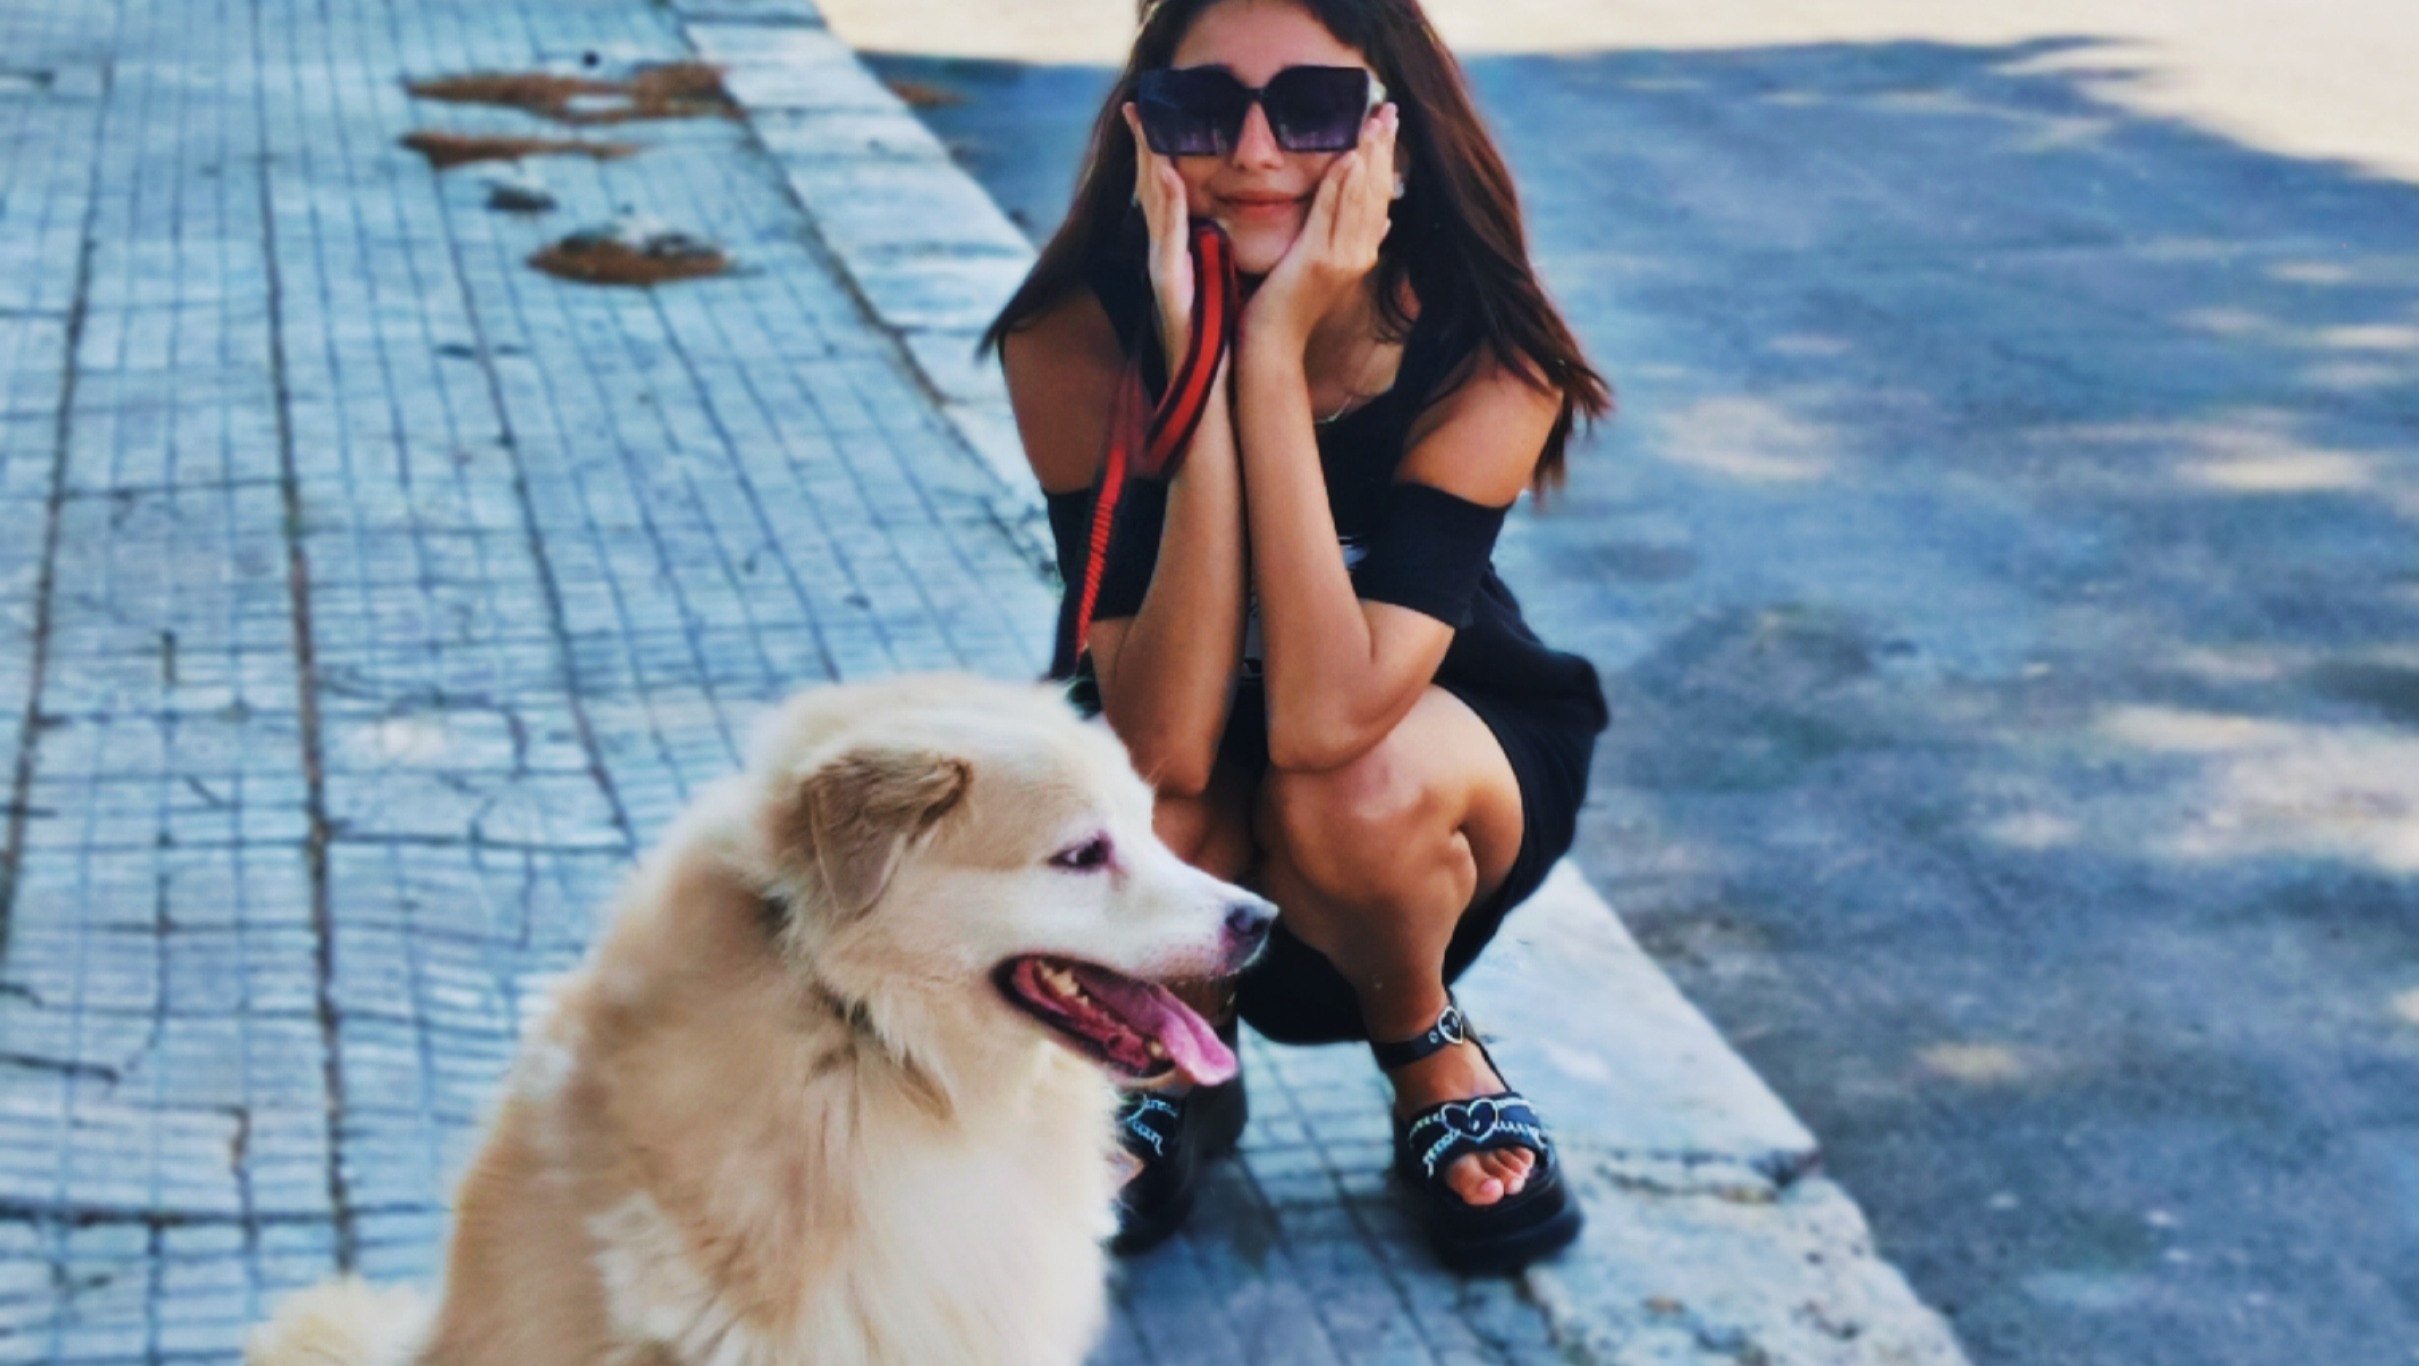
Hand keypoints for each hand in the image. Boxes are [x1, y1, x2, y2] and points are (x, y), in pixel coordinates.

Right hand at [1124, 103, 1194, 361]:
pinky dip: (1164, 206)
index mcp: (1175, 257)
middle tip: (1137, 106)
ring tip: (1146, 127)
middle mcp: (1162, 260)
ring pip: (1153, 209)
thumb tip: (1212, 230)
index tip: (1153, 118)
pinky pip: (1166, 239)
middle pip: (1150, 193)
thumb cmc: (1213, 346)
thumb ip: (1208, 260)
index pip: (1165, 198)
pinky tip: (1164, 175)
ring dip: (1148, 165)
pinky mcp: (1169, 288)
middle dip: (1143, 148)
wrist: (1206, 393)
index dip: (1156, 156)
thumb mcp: (1213, 291)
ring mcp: (1162, 273)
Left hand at [1247, 103, 1397, 348]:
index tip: (1389, 127)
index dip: (1386, 160)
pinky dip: (1341, 184)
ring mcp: (1341, 259)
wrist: (1272, 344)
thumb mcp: (1325, 269)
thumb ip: (1352, 241)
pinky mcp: (1318, 261)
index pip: (1379, 197)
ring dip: (1367, 156)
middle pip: (1377, 191)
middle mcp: (1359, 255)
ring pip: (1360, 198)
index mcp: (1361, 254)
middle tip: (1389, 111)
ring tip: (1374, 122)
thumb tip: (1384, 218)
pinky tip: (1347, 157)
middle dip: (1383, 148)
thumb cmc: (1288, 307)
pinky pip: (1332, 214)